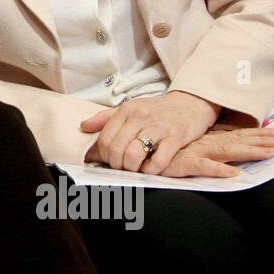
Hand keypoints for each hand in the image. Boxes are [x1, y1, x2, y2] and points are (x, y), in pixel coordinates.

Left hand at [81, 90, 219, 172]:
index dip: (104, 155)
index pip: (104, 139)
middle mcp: (140, 117)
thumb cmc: (157, 110)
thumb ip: (105, 118)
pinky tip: (152, 167)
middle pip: (116, 149)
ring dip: (132, 168)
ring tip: (136, 167)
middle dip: (116, 164)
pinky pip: (158, 161)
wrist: (191, 103)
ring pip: (133, 155)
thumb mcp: (130, 108)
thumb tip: (83, 127)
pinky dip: (151, 170)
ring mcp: (158, 127)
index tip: (110, 160)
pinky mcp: (175, 138)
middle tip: (123, 166)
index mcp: (126, 111)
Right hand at [159, 128, 273, 177]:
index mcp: (209, 140)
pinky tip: (233, 173)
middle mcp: (206, 144)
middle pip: (239, 141)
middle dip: (264, 140)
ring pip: (227, 151)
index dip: (260, 133)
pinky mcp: (183, 164)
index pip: (239, 135)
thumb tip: (226, 143)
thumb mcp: (186, 147)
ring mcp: (195, 153)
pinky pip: (202, 167)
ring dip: (249, 151)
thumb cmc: (163, 150)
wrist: (138, 151)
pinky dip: (217, 169)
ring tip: (270, 152)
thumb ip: (205, 145)